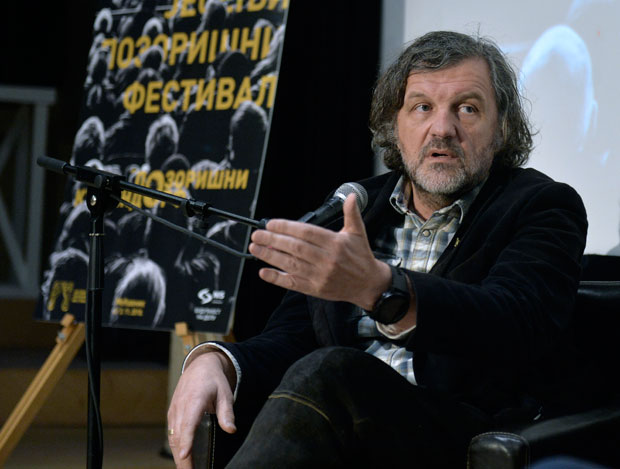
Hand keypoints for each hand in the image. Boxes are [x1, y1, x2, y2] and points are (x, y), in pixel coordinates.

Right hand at [167, 351, 236, 468]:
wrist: (200, 366)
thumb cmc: (214, 381)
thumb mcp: (225, 393)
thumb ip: (227, 412)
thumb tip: (231, 430)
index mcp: (194, 400)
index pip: (188, 424)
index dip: (186, 441)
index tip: (186, 455)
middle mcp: (181, 406)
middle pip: (179, 435)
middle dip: (183, 457)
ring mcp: (174, 410)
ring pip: (173, 437)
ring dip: (177, 455)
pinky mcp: (172, 414)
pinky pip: (171, 433)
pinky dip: (175, 447)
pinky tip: (182, 459)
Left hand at [249, 194, 390, 309]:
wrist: (368, 284)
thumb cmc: (361, 256)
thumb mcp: (358, 233)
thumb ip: (351, 214)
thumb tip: (350, 196)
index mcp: (335, 243)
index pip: (306, 232)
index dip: (287, 227)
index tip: (271, 223)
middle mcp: (326, 259)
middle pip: (295, 248)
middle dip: (273, 239)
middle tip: (257, 234)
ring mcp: (320, 275)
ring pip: (290, 264)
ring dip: (270, 256)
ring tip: (255, 247)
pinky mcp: (315, 289)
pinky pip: (292, 283)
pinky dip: (277, 278)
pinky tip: (263, 271)